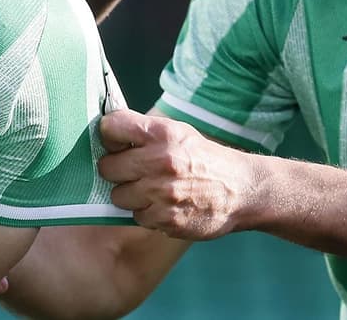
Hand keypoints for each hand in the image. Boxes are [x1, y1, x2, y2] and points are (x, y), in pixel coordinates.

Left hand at [98, 109, 257, 239]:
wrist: (241, 190)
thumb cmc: (204, 159)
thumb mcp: (179, 133)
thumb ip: (144, 132)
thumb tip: (105, 132)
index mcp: (162, 134)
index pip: (111, 127)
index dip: (110, 136)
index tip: (116, 142)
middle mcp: (161, 161)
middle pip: (107, 167)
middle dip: (117, 170)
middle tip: (133, 170)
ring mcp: (163, 193)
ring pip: (119, 196)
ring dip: (131, 194)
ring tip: (152, 189)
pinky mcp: (167, 219)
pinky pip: (137, 216)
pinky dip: (147, 212)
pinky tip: (164, 205)